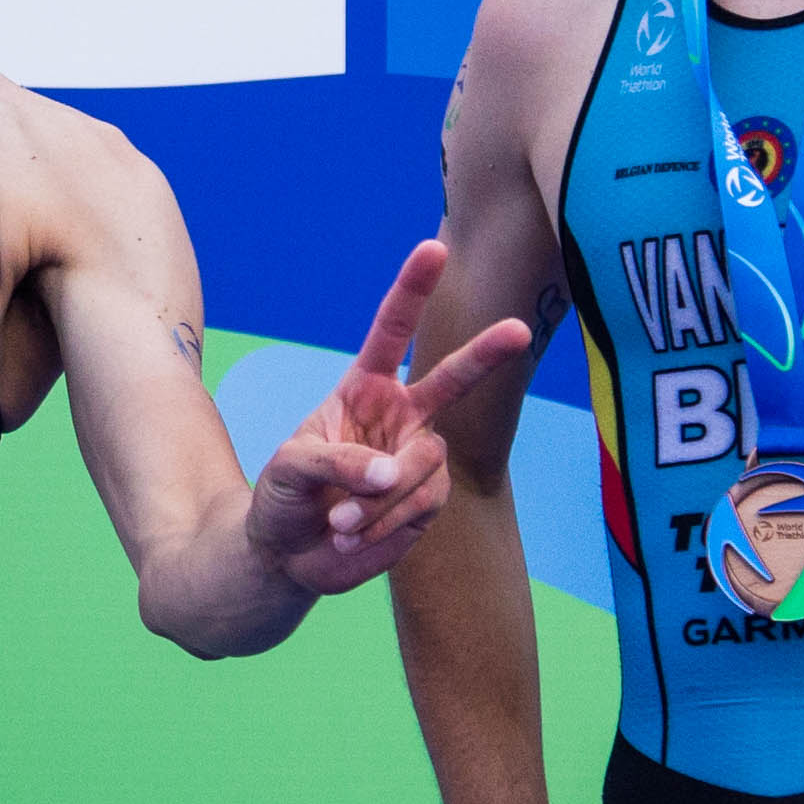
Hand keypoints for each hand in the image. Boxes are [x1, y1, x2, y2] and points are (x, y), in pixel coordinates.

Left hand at [242, 242, 532, 597]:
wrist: (288, 554)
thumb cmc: (283, 496)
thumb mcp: (290, 468)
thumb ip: (337, 461)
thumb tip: (393, 473)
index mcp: (364, 388)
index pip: (392, 331)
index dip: (413, 290)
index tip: (433, 249)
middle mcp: (400, 417)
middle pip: (453, 378)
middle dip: (486, 354)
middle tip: (520, 330)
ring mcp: (418, 459)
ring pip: (426, 463)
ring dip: (378, 498)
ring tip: (337, 521)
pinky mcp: (426, 502)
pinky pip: (422, 504)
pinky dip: (384, 522)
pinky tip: (351, 534)